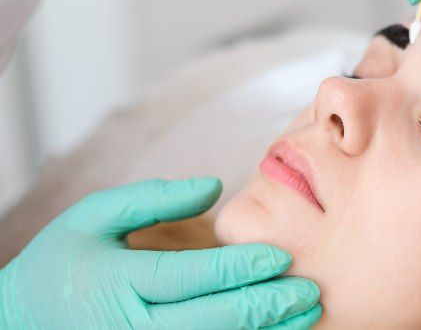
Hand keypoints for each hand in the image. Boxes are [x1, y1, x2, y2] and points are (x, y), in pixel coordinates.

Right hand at [0, 178, 320, 328]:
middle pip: (212, 320)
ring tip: (303, 316)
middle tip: (308, 289)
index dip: (241, 268)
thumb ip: (154, 197)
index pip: (190, 277)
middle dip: (266, 305)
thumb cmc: (62, 263)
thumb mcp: (94, 217)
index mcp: (118, 284)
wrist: (18, 323)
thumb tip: (214, 186)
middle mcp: (131, 328)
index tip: (281, 256)